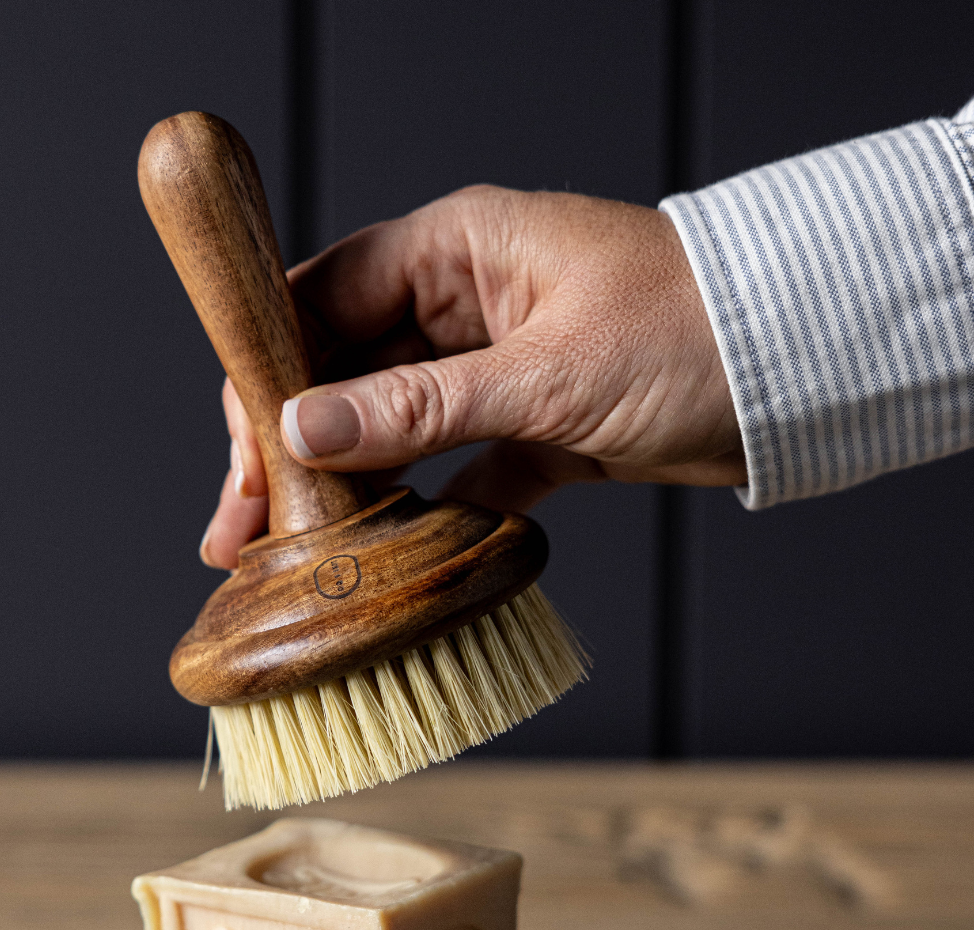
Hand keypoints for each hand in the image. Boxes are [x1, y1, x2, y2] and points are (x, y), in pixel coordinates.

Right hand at [200, 186, 740, 568]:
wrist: (805, 369)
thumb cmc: (695, 332)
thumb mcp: (548, 372)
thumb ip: (422, 405)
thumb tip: (305, 428)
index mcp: (458, 250)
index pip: (323, 300)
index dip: (270, 375)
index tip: (246, 454)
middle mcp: (465, 303)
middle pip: (343, 373)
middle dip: (290, 450)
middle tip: (244, 529)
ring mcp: (495, 368)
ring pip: (392, 428)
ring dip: (347, 489)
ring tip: (294, 556)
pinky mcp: (532, 426)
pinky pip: (456, 469)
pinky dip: (427, 513)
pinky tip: (391, 558)